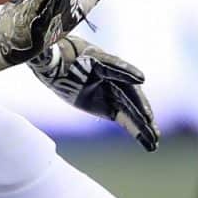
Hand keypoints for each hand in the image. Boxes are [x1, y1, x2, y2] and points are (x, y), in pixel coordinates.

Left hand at [32, 34, 159, 151]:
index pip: (113, 65)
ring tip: (154, 141)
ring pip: (131, 109)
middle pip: (128, 92)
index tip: (140, 78)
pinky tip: (147, 143)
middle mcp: (111, 76)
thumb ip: (47, 57)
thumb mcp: (49, 58)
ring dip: (143, 125)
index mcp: (96, 58)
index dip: (126, 72)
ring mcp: (113, 92)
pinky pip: (126, 120)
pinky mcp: (110, 107)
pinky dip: (136, 131)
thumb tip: (42, 54)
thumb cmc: (55, 58)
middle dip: (140, 108)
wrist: (58, 66)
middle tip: (149, 121)